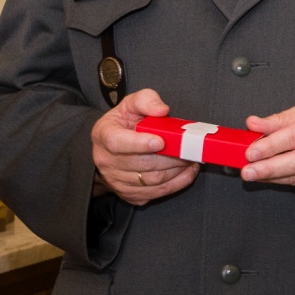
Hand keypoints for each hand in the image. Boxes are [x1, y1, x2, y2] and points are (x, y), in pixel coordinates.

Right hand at [91, 88, 199, 205]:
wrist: (113, 146)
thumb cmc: (126, 122)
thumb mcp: (132, 103)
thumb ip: (147, 100)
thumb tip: (162, 110)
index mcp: (104, 135)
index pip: (117, 143)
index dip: (140, 144)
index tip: (161, 141)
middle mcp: (106, 160)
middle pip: (142, 164)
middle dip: (171, 157)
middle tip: (190, 149)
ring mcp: (116, 180)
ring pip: (152, 181)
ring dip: (177, 171)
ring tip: (191, 159)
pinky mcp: (128, 194)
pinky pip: (156, 193)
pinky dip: (177, 183)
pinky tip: (187, 172)